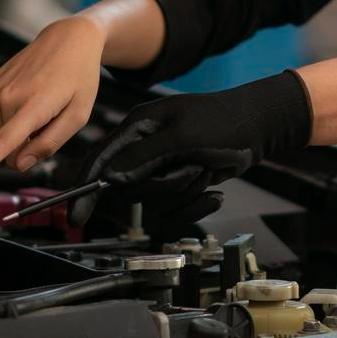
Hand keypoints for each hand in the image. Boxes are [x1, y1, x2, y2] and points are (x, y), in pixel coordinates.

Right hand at [0, 15, 106, 179]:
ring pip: (0, 136)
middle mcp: (8, 95)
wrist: (67, 40)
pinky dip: (10, 120)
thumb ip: (50, 143)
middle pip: (9, 147)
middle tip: (50, 117)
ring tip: (39, 106)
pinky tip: (26, 101)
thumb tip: (20, 164)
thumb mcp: (78, 114)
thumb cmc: (78, 77)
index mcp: (35, 103)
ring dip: (20, 131)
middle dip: (28, 143)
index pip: (6, 139)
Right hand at [69, 70, 313, 212]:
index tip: (75, 216)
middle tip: (191, 170)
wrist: (261, 127)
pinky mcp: (181, 182)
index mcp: (139, 127)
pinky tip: (214, 190)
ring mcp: (164, 166)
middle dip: (164, 187)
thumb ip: (143, 158)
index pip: (101, 160)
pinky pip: (176, 209)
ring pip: (156, 203)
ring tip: (206, 171)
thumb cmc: (225, 122)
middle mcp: (146, 147)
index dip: (85, 188)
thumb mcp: (182, 137)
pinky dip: (197, 205)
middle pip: (132, 188)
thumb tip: (111, 179)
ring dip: (185, 194)